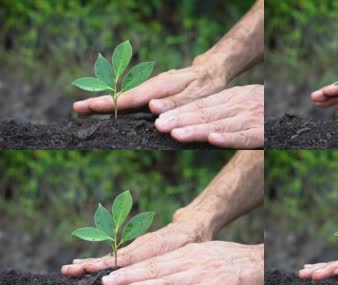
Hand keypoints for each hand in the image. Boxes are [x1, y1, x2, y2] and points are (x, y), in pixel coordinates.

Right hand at [61, 210, 212, 276]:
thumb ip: (167, 259)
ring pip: (111, 256)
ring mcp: (136, 246)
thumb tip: (152, 271)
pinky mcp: (135, 248)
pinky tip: (84, 264)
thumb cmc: (193, 241)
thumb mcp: (185, 251)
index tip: (87, 269)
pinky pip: (114, 256)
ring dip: (90, 263)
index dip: (108, 265)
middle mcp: (140, 245)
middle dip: (90, 264)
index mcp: (152, 247)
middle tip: (68, 270)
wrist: (193, 226)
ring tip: (69, 268)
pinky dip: (98, 260)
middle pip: (112, 257)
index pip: (126, 259)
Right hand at [73, 60, 228, 115]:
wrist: (212, 71)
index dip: (109, 104)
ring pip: (126, 98)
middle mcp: (152, 86)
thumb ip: (175, 103)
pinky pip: (135, 99)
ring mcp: (152, 89)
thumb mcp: (196, 95)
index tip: (87, 107)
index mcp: (159, 86)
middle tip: (76, 109)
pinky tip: (111, 111)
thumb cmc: (206, 84)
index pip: (130, 98)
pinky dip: (120, 104)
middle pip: (122, 96)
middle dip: (99, 102)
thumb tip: (152, 109)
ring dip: (106, 103)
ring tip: (85, 110)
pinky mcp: (155, 93)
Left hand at [100, 241, 263, 284]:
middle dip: (129, 277)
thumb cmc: (233, 263)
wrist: (262, 263)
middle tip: (105, 283)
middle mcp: (192, 261)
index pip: (154, 262)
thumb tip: (162, 279)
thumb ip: (184, 266)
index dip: (131, 269)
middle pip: (156, 270)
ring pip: (169, 281)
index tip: (110, 276)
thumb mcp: (205, 258)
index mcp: (188, 255)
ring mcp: (203, 274)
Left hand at [154, 85, 263, 147]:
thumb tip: (198, 123)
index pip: (202, 104)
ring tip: (177, 134)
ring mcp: (254, 118)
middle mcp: (242, 105)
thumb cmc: (268, 112)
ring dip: (198, 130)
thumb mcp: (245, 104)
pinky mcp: (266, 133)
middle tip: (159, 125)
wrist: (300, 113)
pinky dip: (230, 138)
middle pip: (207, 113)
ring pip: (221, 125)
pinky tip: (213, 140)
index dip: (180, 110)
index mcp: (235, 96)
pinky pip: (246, 137)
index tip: (158, 116)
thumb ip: (224, 111)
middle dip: (181, 119)